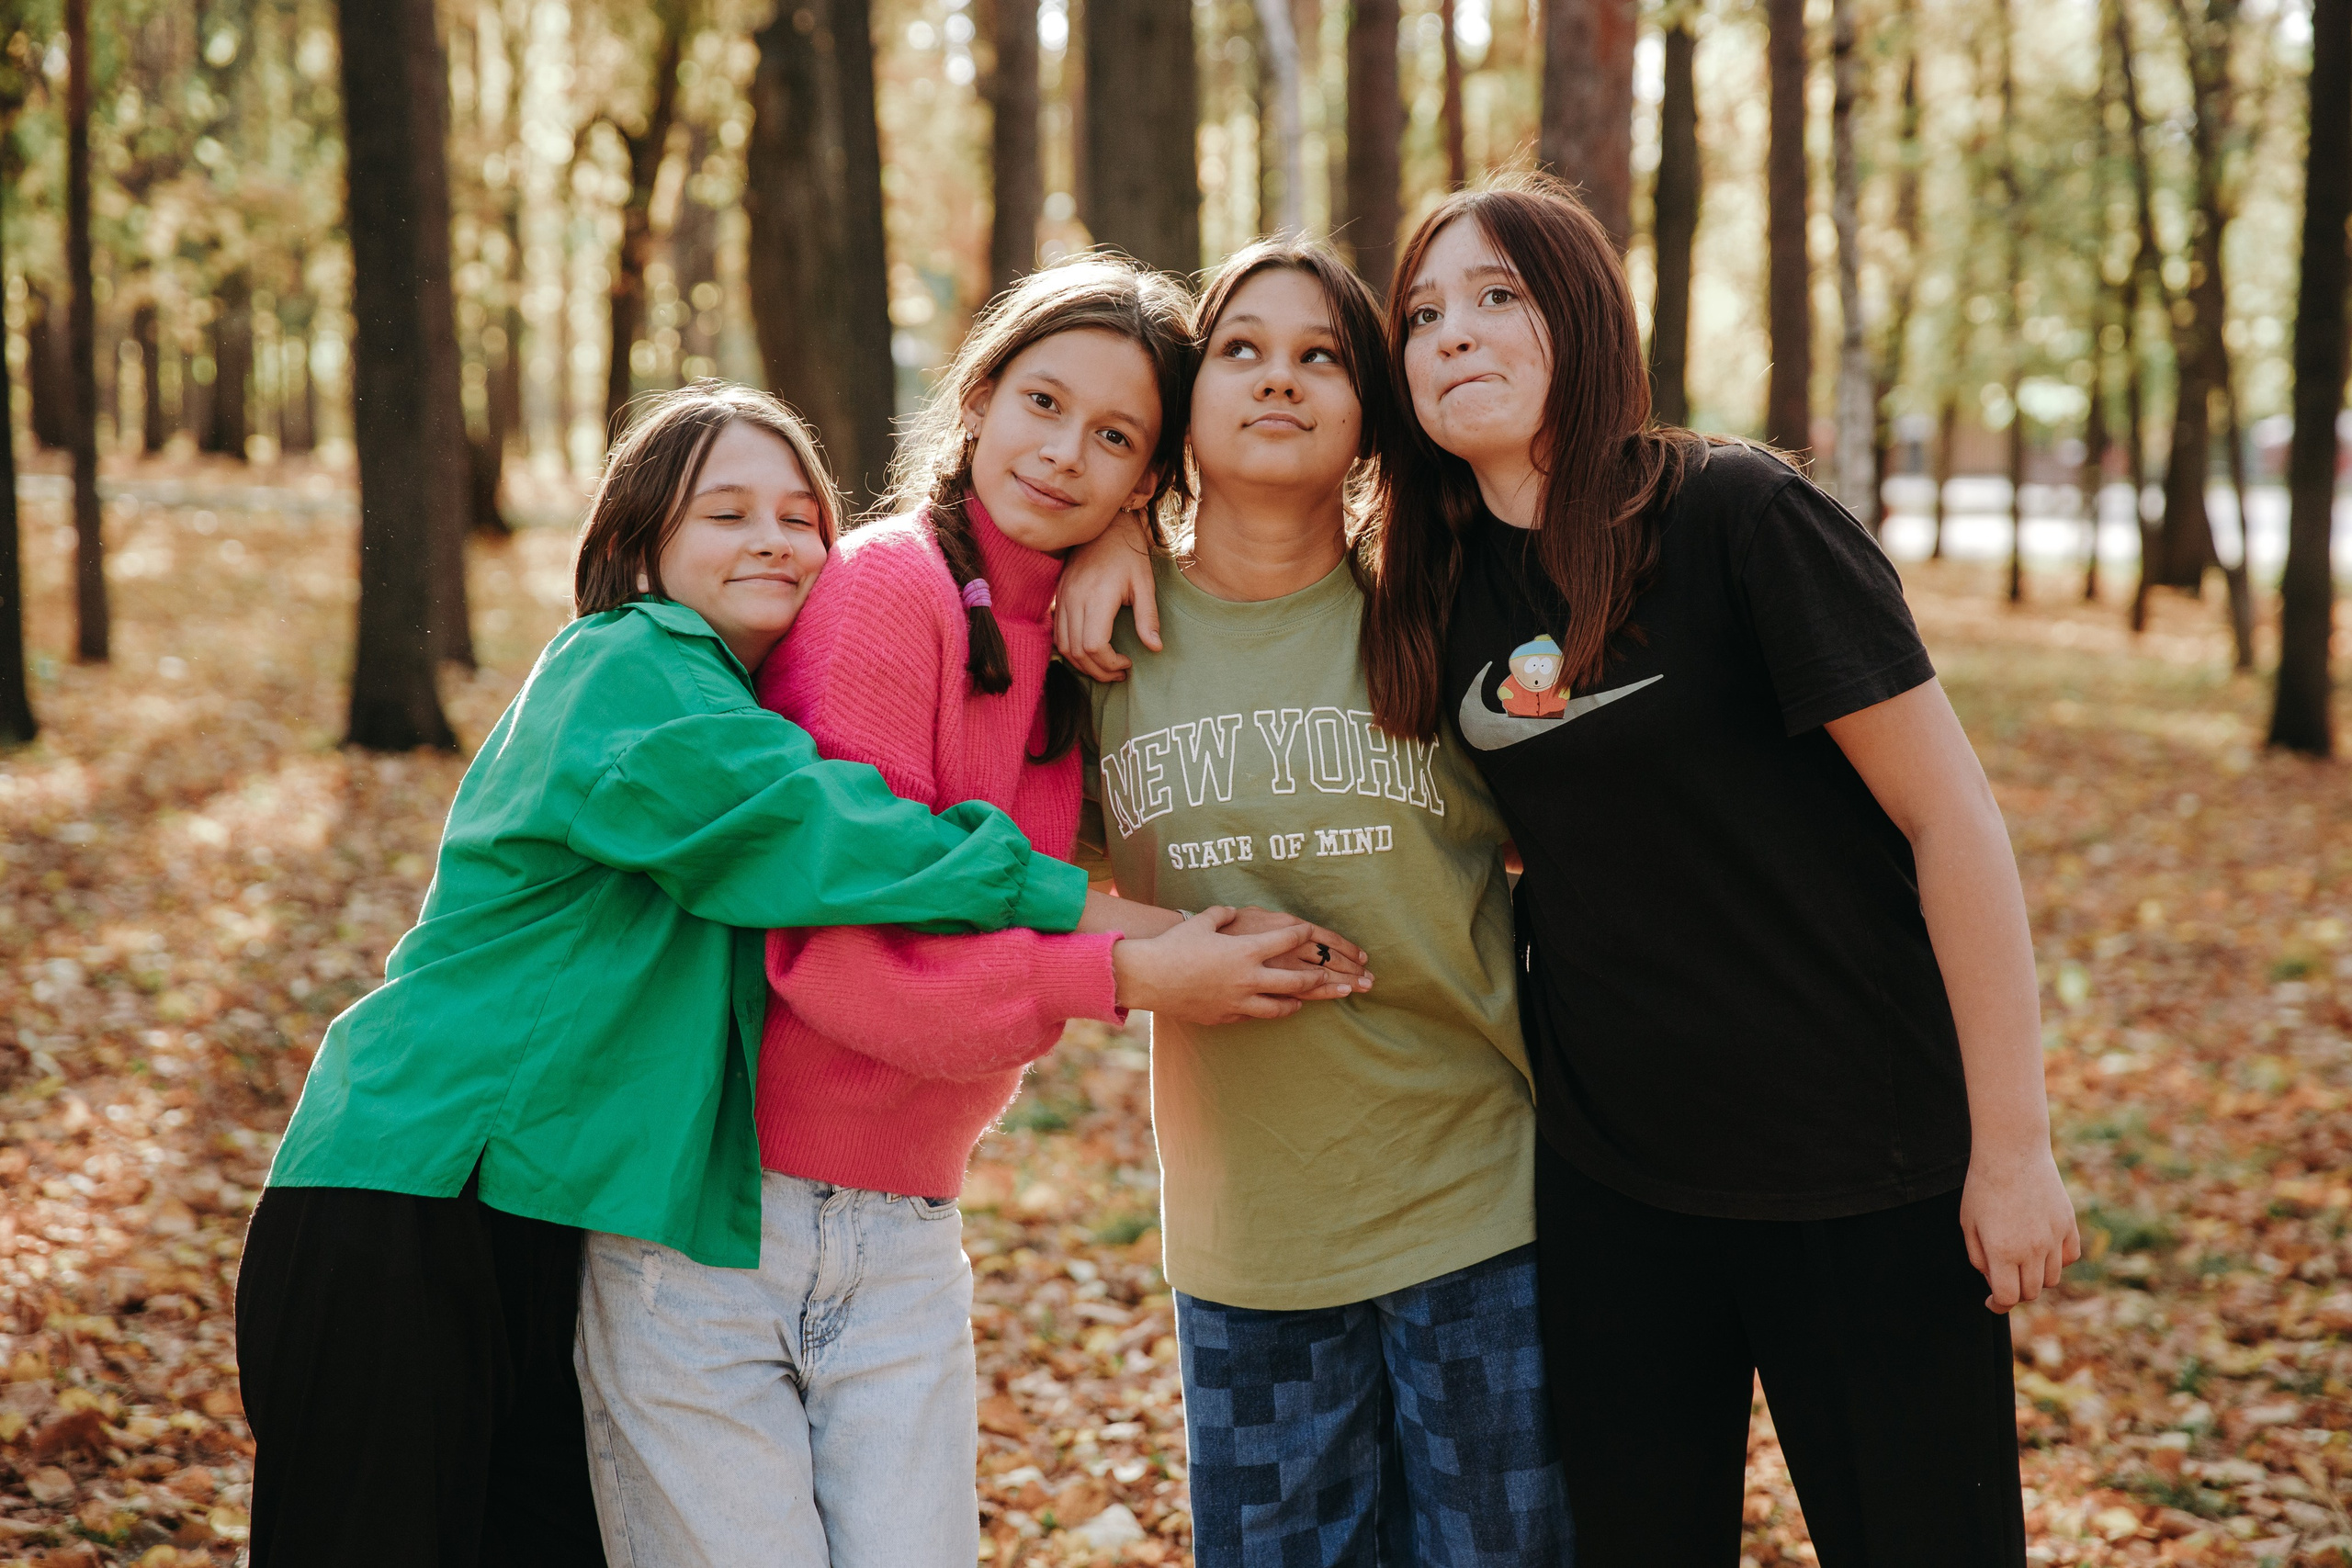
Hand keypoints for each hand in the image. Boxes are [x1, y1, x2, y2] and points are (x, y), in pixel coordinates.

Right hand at [1052, 509, 1160, 681]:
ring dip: (1083, 664)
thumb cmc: (1128, 554)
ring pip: (1063, 646)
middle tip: (1119, 674)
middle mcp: (1075, 599)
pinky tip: (1090, 652)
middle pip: (1077, 652)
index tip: (1128, 663)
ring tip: (1105, 667)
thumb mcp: (1145, 584)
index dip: (1110, 664)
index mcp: (1097, 597)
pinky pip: (1057, 634)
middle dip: (1098, 671)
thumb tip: (1154, 648)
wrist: (1106, 527)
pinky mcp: (1059, 597)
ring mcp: (1064, 598)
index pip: (1094, 646)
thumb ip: (1148, 617)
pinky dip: (1071, 650)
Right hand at [1111, 907, 1359, 1023]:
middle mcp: (1249, 978)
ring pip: (1280, 1006)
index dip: (1305, 934)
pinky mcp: (1225, 1017)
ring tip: (1307, 1001)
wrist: (1149, 977)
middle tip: (1340, 980)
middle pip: (1298, 980)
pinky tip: (1270, 1009)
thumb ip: (1224, 915)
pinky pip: (1252, 1015)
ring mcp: (1239, 1001)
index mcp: (1248, 950)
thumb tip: (1234, 912)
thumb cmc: (1174, 945)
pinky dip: (1264, 1011)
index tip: (1315, 933)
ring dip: (1297, 1002)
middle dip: (1322, 979)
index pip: (1289, 939)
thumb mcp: (1202, 922)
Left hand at [1958, 1145, 2080, 1312]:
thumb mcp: (1968, 1224)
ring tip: (2021, 1260)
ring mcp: (2053, 1238)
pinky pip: (2069, 1257)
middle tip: (2004, 1278)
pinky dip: (2058, 1260)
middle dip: (2015, 1291)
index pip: (2008, 1297)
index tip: (1991, 1302)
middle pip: (2030, 1292)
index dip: (1997, 1304)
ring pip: (2051, 1278)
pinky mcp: (2068, 1225)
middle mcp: (2031, 1250)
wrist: (2011, 1151)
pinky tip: (2043, 1249)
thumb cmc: (1982, 1186)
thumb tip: (1993, 1281)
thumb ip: (1979, 1258)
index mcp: (2002, 1251)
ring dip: (2035, 1277)